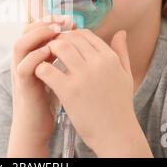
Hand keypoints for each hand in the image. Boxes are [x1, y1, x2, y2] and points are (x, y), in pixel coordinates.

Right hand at [7, 15, 73, 156]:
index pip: (35, 28)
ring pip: (20, 45)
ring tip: (56, 31)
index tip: (69, 18)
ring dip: (37, 35)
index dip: (50, 20)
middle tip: (63, 20)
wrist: (37, 125)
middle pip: (25, 31)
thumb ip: (63, 55)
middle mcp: (23, 60)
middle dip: (44, 22)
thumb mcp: (58, 71)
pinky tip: (50, 53)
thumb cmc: (51, 97)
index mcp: (32, 55)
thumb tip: (80, 37)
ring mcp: (21, 72)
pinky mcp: (24, 87)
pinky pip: (24, 67)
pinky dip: (36, 57)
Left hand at [35, 29, 152, 156]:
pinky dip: (41, 67)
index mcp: (110, 58)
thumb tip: (121, 32)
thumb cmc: (119, 106)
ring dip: (49, 50)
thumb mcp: (125, 76)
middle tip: (50, 49)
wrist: (116, 135)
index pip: (85, 34)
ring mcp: (83, 76)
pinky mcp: (69, 91)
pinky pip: (48, 69)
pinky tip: (41, 73)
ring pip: (60, 47)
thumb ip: (122, 52)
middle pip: (71, 38)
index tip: (63, 43)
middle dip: (58, 40)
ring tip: (45, 58)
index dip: (71, 35)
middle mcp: (98, 64)